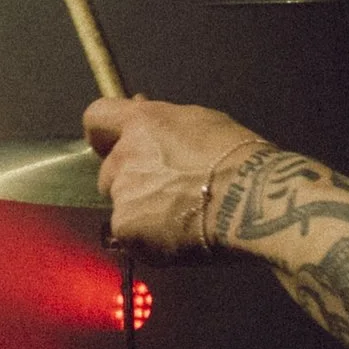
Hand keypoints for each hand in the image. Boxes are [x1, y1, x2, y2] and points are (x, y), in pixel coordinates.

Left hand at [83, 97, 270, 259]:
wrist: (252, 199)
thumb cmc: (239, 160)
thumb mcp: (202, 122)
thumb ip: (163, 122)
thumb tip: (142, 109)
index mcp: (143, 123)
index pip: (96, 118)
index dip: (103, 134)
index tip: (111, 143)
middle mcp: (125, 155)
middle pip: (109, 170)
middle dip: (130, 181)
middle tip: (168, 191)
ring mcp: (123, 193)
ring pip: (122, 205)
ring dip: (142, 211)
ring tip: (183, 216)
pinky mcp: (126, 228)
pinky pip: (128, 235)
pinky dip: (148, 239)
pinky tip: (179, 235)